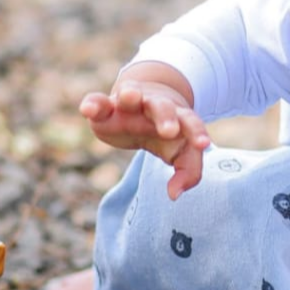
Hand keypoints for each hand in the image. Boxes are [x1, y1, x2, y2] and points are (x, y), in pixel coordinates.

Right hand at [80, 62, 209, 199]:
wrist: (140, 101)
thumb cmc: (164, 133)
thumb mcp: (179, 151)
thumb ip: (187, 171)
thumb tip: (175, 195)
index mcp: (178, 117)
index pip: (191, 122)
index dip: (197, 133)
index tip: (202, 145)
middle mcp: (154, 106)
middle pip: (163, 107)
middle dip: (166, 117)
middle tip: (169, 131)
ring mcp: (129, 104)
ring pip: (131, 95)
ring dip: (131, 95)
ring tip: (129, 96)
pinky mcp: (105, 107)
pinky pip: (98, 101)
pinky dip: (93, 104)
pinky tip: (87, 110)